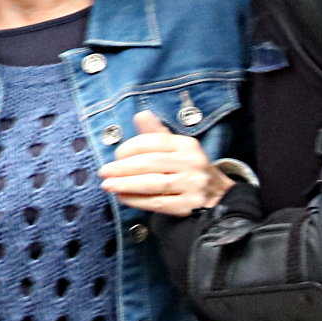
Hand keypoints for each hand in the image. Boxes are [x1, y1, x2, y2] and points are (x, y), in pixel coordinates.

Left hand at [100, 110, 233, 215]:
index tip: (116, 154)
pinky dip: (138, 200)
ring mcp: (192, 185)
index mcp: (186, 144)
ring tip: (108, 185)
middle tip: (103, 171)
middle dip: (123, 167)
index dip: (131, 147)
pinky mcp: (189, 205)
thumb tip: (140, 115)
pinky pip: (159, 203)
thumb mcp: (176, 146)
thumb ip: (156, 133)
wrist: (218, 194)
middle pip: (152, 163)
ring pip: (154, 184)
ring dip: (127, 184)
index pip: (154, 142)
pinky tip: (123, 197)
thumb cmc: (187, 167)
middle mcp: (192, 163)